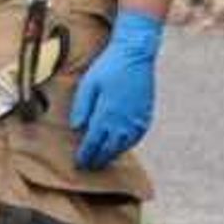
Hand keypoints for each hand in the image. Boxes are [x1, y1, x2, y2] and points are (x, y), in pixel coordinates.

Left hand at [70, 10, 161, 168]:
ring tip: (102, 161)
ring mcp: (137, 120)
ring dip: (112, 154)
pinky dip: (126, 145)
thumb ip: (82, 108)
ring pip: (123, 145)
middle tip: (88, 167)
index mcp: (106, 114)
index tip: (79, 164)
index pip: (94, 143)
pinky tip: (120, 147)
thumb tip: (77, 128)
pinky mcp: (146, 115)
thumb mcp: (88, 85)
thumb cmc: (108, 68)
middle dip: (98, 159)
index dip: (86, 155)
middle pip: (109, 148)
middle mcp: (124, 121)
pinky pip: (136, 137)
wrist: (135, 56)